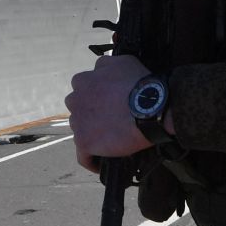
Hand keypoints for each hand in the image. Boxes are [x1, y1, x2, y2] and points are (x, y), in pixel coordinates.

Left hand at [64, 53, 153, 171]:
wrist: (151, 108)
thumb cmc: (140, 83)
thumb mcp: (122, 61)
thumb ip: (105, 65)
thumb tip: (100, 69)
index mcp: (82, 81)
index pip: (83, 91)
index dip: (96, 98)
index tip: (108, 104)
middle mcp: (75, 100)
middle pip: (79, 111)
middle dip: (91, 115)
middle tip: (111, 121)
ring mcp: (78, 122)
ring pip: (81, 132)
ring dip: (93, 135)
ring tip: (111, 142)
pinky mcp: (84, 142)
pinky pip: (84, 156)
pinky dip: (92, 160)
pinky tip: (102, 163)